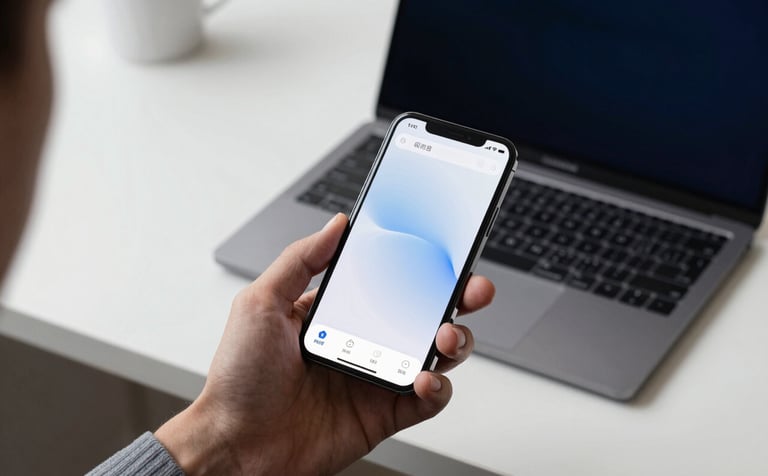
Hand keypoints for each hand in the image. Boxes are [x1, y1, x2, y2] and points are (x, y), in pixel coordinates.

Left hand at [155, 213, 494, 474]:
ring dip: (455, 339)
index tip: (443, 249)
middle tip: (472, 288)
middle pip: (425, 313)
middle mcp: (363, 340)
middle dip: (458, 297)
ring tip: (446, 335)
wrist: (236, 447)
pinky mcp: (385, 413)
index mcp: (338, 311)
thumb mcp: (261, 303)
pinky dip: (438, 387)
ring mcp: (377, 376)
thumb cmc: (239, 379)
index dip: (420, 264)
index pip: (390, 280)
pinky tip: (425, 378)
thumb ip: (301, 260)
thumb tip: (336, 225)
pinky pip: (428, 398)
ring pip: (436, 352)